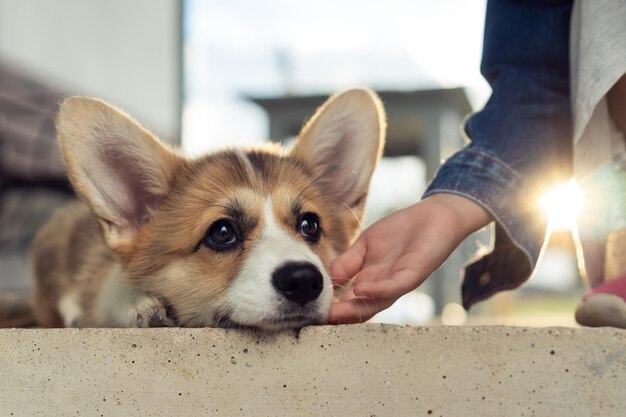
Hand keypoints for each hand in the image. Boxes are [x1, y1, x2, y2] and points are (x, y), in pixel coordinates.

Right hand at [327, 193, 491, 323]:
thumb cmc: (402, 230)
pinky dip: (376, 290)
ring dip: (355, 309)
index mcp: (371, 280)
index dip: (332, 307)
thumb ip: (348, 261)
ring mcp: (399, 282)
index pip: (349, 300)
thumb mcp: (366, 245)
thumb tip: (326, 278)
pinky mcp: (414, 273)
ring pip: (376, 302)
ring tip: (335, 313)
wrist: (435, 216)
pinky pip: (394, 286)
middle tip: (320, 322)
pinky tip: (359, 289)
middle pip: (361, 307)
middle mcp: (384, 286)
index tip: (312, 312)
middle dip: (340, 316)